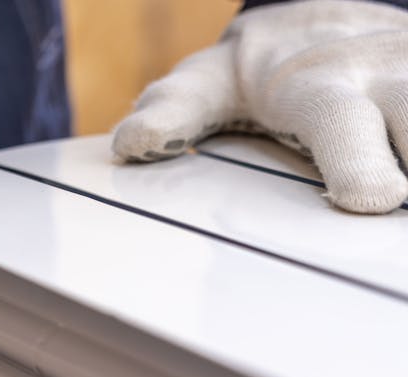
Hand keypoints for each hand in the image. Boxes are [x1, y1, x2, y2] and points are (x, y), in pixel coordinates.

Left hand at [113, 0, 407, 213]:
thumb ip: (172, 112)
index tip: (373, 198)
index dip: (362, 165)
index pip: (348, 126)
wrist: (324, 19)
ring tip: (394, 221)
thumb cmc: (263, 70)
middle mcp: (393, 78)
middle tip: (391, 195)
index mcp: (324, 88)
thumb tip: (131, 143)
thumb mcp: (207, 84)